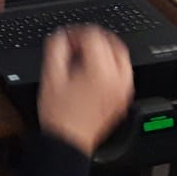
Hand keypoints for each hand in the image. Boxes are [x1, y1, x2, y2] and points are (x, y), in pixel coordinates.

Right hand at [36, 26, 133, 154]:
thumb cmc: (59, 115)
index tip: (67, 37)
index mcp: (99, 72)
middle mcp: (116, 79)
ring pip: (123, 56)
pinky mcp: (123, 98)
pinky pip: (125, 73)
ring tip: (90, 51)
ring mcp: (122, 90)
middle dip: (94, 37)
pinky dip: (115, 64)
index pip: (94, 37)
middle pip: (113, 43)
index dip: (77, 32)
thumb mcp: (50, 77)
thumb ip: (55, 49)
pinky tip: (99, 67)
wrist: (69, 142)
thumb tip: (61, 36)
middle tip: (78, 40)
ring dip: (107, 48)